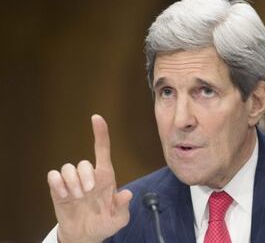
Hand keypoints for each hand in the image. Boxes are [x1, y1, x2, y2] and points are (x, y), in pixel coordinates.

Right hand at [47, 115, 132, 242]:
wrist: (85, 236)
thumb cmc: (104, 223)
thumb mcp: (118, 219)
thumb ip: (122, 207)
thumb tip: (126, 194)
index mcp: (105, 178)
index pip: (103, 151)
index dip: (100, 134)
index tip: (97, 118)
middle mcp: (88, 176)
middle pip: (83, 163)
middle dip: (84, 177)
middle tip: (87, 192)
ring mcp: (73, 182)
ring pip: (67, 168)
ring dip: (71, 183)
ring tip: (76, 198)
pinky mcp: (58, 189)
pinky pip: (53, 176)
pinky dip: (57, 184)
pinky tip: (64, 195)